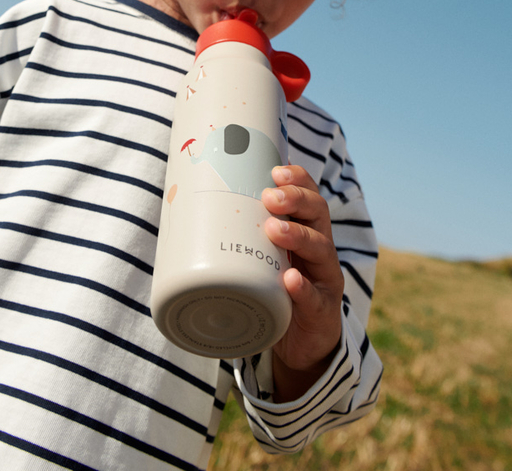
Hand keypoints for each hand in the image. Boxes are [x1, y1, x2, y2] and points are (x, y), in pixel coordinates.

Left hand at [262, 165, 343, 401]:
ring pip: (321, 248)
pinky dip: (303, 287)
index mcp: (306, 229)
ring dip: (298, 235)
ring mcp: (324, 278)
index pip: (309, 194)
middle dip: (296, 199)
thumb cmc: (276, 289)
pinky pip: (315, 297)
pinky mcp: (322, 310)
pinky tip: (290, 279)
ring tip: (274, 230)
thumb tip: (188, 205)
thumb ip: (241, 234)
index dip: (297, 179)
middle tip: (269, 197)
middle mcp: (320, 248)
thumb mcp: (263, 256)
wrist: (301, 342)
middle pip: (318, 213)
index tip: (275, 170)